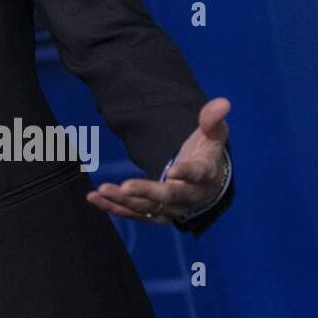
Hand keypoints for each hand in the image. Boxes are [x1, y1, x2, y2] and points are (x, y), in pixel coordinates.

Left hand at [86, 98, 230, 224]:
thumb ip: (213, 120)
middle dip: (146, 191)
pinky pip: (135, 213)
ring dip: (123, 201)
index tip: (172, 170)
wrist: (208, 185)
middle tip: (125, 186)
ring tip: (101, 190)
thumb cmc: (207, 155)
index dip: (186, 173)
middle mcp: (190, 197)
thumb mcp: (213, 135)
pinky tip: (95, 198)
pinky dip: (114, 208)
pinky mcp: (158, 214)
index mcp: (206, 175)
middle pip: (168, 196)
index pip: (198, 174)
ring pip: (148, 208)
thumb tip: (222, 102)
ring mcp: (173, 209)